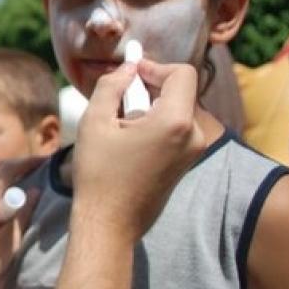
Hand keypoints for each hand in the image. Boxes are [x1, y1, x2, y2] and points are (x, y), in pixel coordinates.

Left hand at [0, 160, 37, 288]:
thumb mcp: (8, 245)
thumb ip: (22, 215)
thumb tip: (35, 190)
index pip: (7, 170)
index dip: (28, 163)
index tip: (48, 161)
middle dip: (13, 163)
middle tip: (34, 168)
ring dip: (0, 170)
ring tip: (20, 177)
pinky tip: (0, 193)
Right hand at [72, 60, 206, 240]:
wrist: (109, 222)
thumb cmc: (99, 173)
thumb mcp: (95, 121)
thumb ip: (111, 86)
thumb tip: (127, 69)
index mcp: (175, 122)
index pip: (182, 73)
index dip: (155, 66)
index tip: (130, 74)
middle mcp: (194, 135)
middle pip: (180, 91)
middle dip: (151, 86)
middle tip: (119, 96)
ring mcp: (193, 152)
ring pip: (177, 109)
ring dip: (150, 106)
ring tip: (119, 123)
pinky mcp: (186, 163)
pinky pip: (176, 129)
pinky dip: (155, 123)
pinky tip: (128, 140)